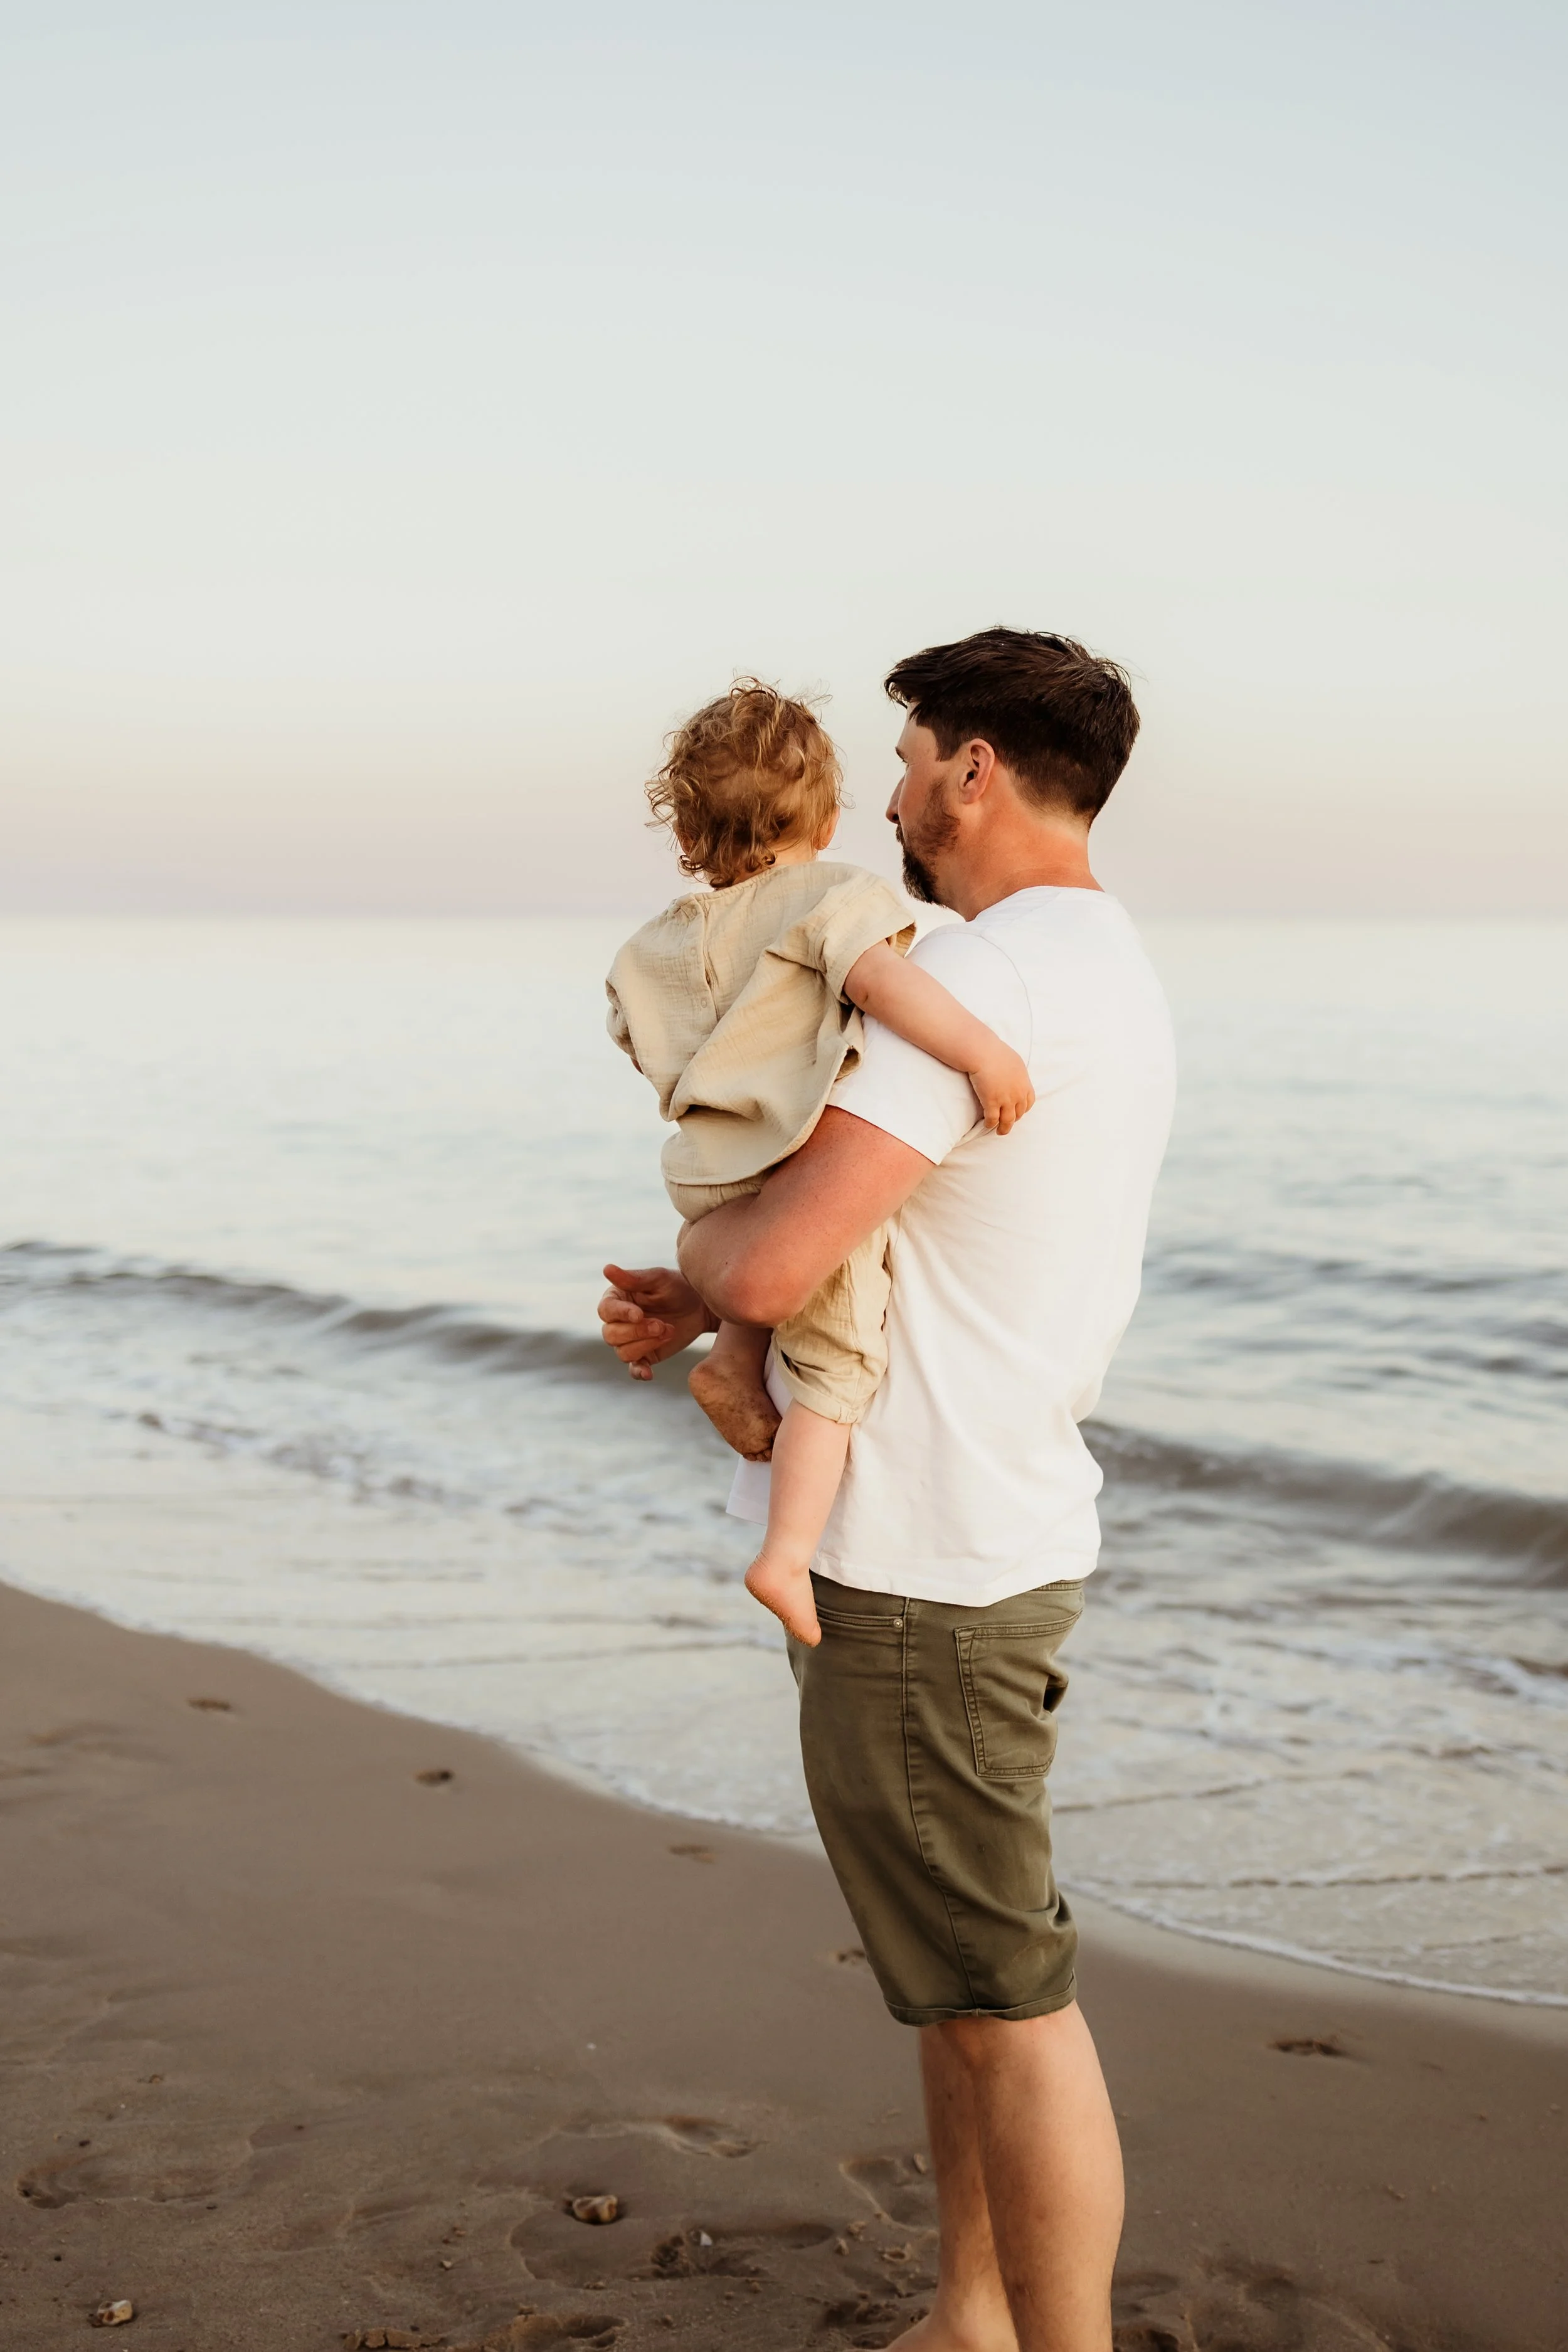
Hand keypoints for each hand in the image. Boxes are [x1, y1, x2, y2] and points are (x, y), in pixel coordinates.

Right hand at [599, 1263, 714, 1379]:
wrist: (701, 1307)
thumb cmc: (677, 1286)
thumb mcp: (658, 1279)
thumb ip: (633, 1278)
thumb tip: (606, 1268)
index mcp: (617, 1299)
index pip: (606, 1310)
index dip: (620, 1314)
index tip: (639, 1314)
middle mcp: (618, 1321)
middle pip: (611, 1335)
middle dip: (637, 1332)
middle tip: (662, 1325)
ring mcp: (630, 1341)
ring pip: (623, 1352)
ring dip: (646, 1345)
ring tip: (668, 1331)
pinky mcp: (644, 1356)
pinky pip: (633, 1369)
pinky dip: (639, 1372)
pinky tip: (649, 1373)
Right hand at [969, 1045, 1035, 1135]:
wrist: (983, 1052)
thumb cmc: (995, 1052)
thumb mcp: (1014, 1061)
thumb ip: (1016, 1071)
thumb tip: (1012, 1074)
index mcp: (1024, 1083)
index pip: (1029, 1101)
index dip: (1023, 1109)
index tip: (1018, 1111)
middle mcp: (1018, 1093)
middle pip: (1019, 1113)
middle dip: (1014, 1120)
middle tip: (1008, 1123)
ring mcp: (1005, 1099)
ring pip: (1008, 1120)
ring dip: (1004, 1128)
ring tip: (1000, 1132)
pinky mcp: (992, 1103)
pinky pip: (993, 1119)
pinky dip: (990, 1124)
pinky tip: (987, 1124)